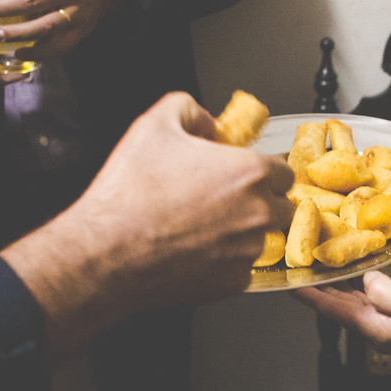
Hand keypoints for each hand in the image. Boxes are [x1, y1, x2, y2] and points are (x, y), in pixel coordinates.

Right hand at [1, 92, 294, 351]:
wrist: (106, 252)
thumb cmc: (130, 191)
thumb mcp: (154, 124)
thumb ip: (189, 108)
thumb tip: (207, 121)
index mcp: (250, 171)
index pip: (284, 170)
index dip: (262, 170)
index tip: (242, 174)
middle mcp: (259, 212)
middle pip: (282, 205)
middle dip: (261, 201)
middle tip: (224, 200)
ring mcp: (249, 251)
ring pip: (263, 238)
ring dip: (244, 232)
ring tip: (204, 227)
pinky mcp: (233, 282)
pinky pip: (243, 268)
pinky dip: (226, 261)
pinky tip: (196, 251)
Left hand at [292, 271, 390, 367]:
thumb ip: (384, 291)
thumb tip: (366, 278)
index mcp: (373, 328)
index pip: (330, 309)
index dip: (307, 293)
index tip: (286, 280)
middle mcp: (374, 328)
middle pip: (335, 305)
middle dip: (316, 286)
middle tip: (299, 263)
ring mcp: (386, 325)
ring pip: (350, 301)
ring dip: (335, 283)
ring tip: (321, 261)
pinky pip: (368, 298)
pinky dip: (356, 284)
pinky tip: (356, 270)